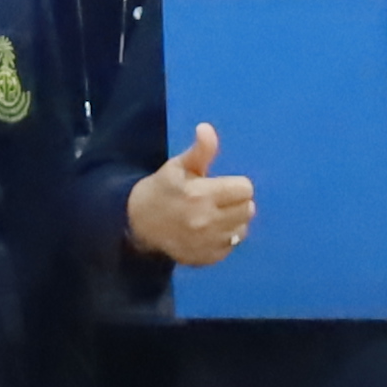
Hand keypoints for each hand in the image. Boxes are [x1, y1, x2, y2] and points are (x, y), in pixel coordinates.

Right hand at [128, 121, 255, 263]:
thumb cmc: (163, 188)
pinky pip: (232, 247)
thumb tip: (206, 128)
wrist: (138, 223)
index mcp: (201, 195)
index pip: (245, 189)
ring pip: (242, 229)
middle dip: (237, 202)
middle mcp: (206, 221)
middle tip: (220, 199)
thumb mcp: (178, 165)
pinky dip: (226, 239)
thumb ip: (200, 150)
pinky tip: (210, 231)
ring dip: (234, 221)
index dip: (236, 185)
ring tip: (216, 215)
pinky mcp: (206, 258)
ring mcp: (206, 243)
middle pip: (248, 209)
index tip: (222, 185)